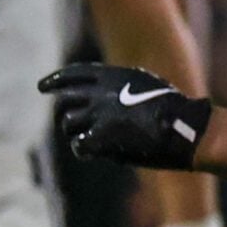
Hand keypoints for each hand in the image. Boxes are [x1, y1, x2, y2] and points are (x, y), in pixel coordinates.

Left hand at [41, 63, 212, 172]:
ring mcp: (99, 114)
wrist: (184, 127)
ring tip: (92, 139)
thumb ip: (120, 87)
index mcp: (113, 76)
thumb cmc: (172, 110)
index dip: (55, 81)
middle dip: (66, 112)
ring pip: (69, 123)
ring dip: (76, 132)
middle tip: (71, 124)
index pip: (74, 74)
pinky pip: (78, 144)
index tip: (41, 88)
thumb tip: (98, 95)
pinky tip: (93, 152)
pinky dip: (83, 149)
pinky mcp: (100, 137)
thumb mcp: (145, 85)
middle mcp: (101, 92)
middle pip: (66, 101)